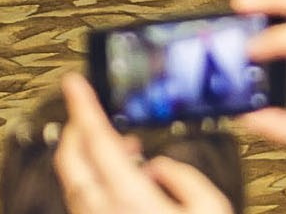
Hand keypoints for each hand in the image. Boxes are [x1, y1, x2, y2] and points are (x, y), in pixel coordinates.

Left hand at [53, 75, 233, 213]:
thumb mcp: (212, 209)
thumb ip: (184, 179)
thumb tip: (156, 166)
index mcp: (133, 202)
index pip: (99, 145)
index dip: (85, 109)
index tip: (75, 83)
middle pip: (72, 166)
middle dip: (75, 131)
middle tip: (87, 108)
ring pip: (76, 186)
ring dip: (88, 158)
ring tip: (121, 146)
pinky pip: (88, 204)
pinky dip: (97, 182)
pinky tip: (124, 181)